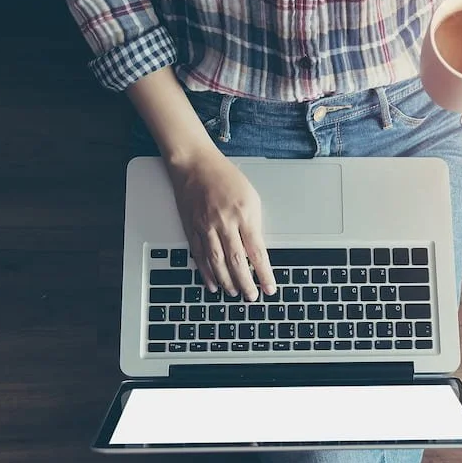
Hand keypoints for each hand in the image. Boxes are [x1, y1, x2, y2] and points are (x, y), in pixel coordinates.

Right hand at [165, 147, 275, 300]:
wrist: (195, 164)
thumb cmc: (226, 178)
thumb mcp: (251, 197)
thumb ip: (254, 224)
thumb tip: (256, 251)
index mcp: (244, 215)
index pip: (257, 252)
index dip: (264, 274)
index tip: (269, 288)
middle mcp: (224, 223)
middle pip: (236, 261)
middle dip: (246, 283)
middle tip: (251, 297)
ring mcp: (206, 226)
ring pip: (217, 262)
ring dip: (227, 282)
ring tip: (234, 293)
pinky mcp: (192, 228)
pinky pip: (199, 255)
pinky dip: (206, 273)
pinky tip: (213, 283)